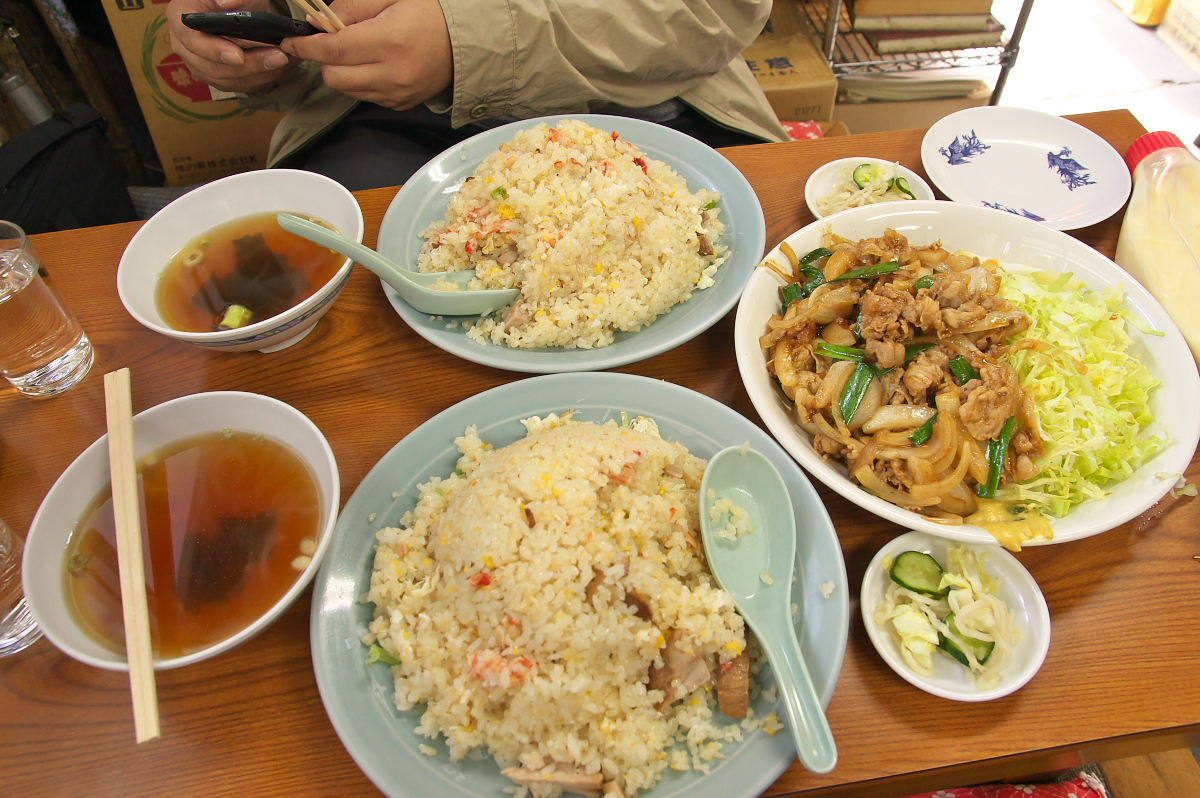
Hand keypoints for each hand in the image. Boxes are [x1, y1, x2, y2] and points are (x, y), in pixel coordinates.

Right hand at [166, 0, 300, 93]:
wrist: (230, 6)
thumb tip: (228, 5)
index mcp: (181, 20)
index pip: (193, 41)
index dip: (215, 51)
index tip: (238, 56)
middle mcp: (187, 48)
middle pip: (215, 68)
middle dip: (250, 65)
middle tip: (278, 57)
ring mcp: (203, 66)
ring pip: (232, 80)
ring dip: (262, 73)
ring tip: (287, 60)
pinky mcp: (221, 77)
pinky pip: (243, 84)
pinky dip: (266, 77)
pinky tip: (285, 67)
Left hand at [279, 0, 452, 109]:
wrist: (465, 43)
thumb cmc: (429, 14)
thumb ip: (351, 8)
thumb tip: (317, 22)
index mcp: (390, 41)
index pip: (333, 50)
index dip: (307, 46)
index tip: (292, 41)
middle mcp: (393, 73)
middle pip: (334, 76)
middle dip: (324, 60)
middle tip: (331, 42)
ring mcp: (397, 93)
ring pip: (346, 89)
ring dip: (342, 71)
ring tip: (357, 52)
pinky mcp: (399, 104)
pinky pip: (365, 96)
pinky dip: (360, 81)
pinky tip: (373, 64)